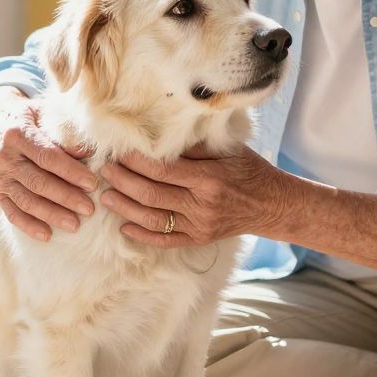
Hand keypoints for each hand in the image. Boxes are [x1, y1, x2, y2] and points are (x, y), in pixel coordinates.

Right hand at [0, 87, 96, 241]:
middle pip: (38, 181)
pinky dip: (28, 225)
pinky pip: (11, 211)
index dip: (71, 172)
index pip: (48, 157)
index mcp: (17, 133)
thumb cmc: (30, 118)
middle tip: (89, 209)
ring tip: (74, 224)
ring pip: (26, 200)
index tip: (92, 184)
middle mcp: (3, 156)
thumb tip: (88, 151)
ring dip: (51, 214)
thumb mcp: (45, 114)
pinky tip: (47, 235)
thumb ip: (64, 131)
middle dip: (65, 197)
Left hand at [100, 144, 289, 248]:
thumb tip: (157, 136)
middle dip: (123, 181)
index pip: (162, 170)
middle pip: (151, 194)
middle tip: (104, 170)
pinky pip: (165, 240)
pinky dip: (142, 234)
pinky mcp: (199, 239)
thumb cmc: (248, 169)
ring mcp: (199, 225)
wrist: (271, 204)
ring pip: (152, 218)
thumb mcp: (227, 150)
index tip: (118, 151)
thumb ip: (194, 146)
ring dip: (125, 207)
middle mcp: (202, 204)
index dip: (135, 161)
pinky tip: (124, 226)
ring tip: (106, 196)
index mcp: (209, 177)